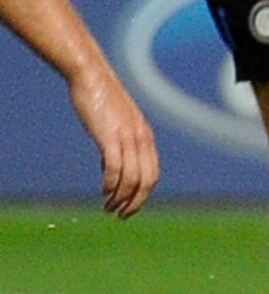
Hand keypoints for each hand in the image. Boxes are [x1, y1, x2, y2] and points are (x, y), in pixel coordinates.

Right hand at [71, 66, 156, 217]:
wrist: (91, 76)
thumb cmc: (101, 100)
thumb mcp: (115, 125)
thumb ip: (118, 144)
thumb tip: (110, 167)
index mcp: (145, 136)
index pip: (153, 174)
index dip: (143, 195)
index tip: (130, 209)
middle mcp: (141, 137)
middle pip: (147, 180)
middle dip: (136, 202)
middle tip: (121, 216)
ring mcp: (127, 136)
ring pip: (131, 177)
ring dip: (121, 198)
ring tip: (109, 208)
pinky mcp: (110, 135)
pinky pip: (116, 167)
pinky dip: (111, 184)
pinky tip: (104, 192)